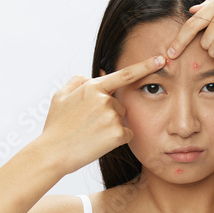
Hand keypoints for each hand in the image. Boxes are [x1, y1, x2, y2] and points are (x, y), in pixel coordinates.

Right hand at [37, 55, 166, 174]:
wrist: (53, 153)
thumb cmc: (56, 126)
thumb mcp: (60, 96)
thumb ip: (77, 82)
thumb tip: (89, 78)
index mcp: (93, 87)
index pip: (125, 74)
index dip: (145, 66)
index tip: (161, 60)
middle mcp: (105, 99)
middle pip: (120, 104)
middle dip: (110, 113)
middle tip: (88, 125)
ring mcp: (112, 116)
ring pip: (122, 119)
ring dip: (112, 126)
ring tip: (91, 133)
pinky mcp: (117, 133)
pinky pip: (126, 134)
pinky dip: (117, 139)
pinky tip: (99, 142)